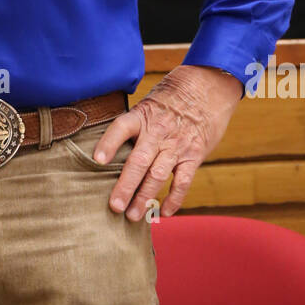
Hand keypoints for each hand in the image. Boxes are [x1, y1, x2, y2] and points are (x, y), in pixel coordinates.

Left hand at [92, 65, 243, 219]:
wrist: (208, 87)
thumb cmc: (171, 97)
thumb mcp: (148, 102)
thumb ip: (134, 125)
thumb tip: (110, 150)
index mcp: (142, 116)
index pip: (121, 128)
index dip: (108, 143)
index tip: (96, 160)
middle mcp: (157, 131)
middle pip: (138, 161)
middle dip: (125, 186)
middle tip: (114, 207)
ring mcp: (176, 144)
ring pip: (158, 175)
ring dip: (145, 198)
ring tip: (133, 216)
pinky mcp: (193, 155)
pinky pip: (182, 181)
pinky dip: (173, 199)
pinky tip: (163, 212)